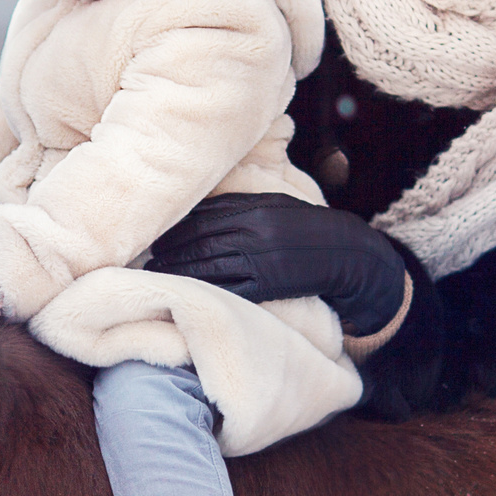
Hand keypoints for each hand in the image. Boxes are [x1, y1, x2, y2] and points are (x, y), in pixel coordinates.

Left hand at [146, 193, 410, 337]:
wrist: (348, 255)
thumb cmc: (307, 231)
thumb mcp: (278, 206)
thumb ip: (244, 204)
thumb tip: (203, 203)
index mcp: (256, 208)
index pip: (204, 215)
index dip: (176, 228)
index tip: (155, 236)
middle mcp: (256, 228)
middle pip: (200, 238)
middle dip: (171, 250)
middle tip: (147, 260)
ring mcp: (263, 255)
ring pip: (210, 263)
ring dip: (180, 271)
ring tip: (159, 277)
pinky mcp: (270, 280)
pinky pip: (230, 286)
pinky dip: (206, 289)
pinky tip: (189, 293)